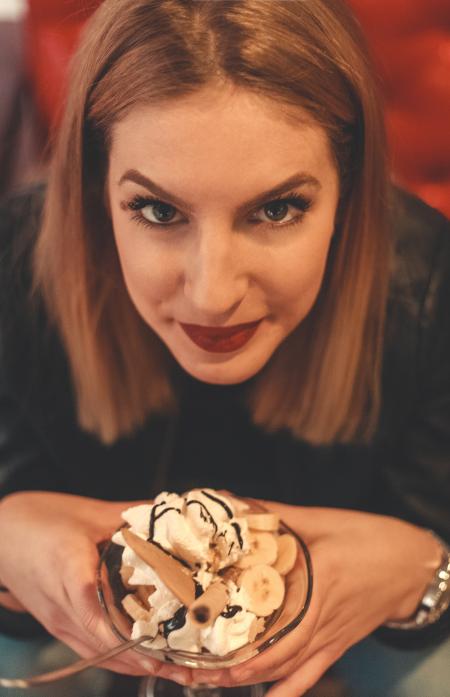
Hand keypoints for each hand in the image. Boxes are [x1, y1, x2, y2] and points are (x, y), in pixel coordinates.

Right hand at [0, 491, 187, 679]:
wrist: (2, 533)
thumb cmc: (41, 518)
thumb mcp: (91, 513)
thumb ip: (132, 516)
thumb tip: (171, 515)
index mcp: (69, 570)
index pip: (96, 612)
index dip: (128, 636)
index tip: (159, 648)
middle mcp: (61, 605)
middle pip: (103, 643)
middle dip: (145, 658)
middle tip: (186, 664)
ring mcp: (58, 620)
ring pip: (98, 654)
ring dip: (136, 664)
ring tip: (176, 669)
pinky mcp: (57, 624)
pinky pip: (90, 649)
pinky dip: (119, 657)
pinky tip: (145, 658)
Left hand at [191, 502, 441, 694]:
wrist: (409, 564)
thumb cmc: (367, 539)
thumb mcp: (319, 520)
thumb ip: (273, 514)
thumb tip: (232, 501)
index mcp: (313, 584)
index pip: (268, 618)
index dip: (234, 635)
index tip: (200, 639)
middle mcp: (318, 619)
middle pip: (271, 655)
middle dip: (230, 667)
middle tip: (192, 669)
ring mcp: (328, 639)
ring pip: (285, 670)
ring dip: (248, 680)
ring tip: (212, 681)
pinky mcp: (335, 646)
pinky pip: (308, 676)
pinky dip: (286, 691)